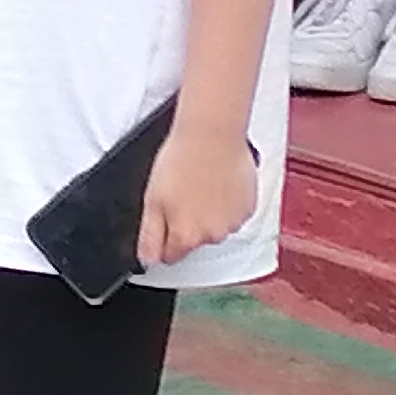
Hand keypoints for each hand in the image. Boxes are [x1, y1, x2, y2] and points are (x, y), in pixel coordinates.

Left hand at [136, 128, 259, 269]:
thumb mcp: (151, 199)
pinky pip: (233, 214)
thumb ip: (149, 236)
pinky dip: (226, 204)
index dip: (163, 239)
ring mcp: (233, 222)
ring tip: (201, 185)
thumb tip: (147, 260)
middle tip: (182, 195)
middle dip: (187, 224)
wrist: (211, 134)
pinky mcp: (248, 207)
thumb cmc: (181, 159)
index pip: (171, 256)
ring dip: (208, 214)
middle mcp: (212, 235)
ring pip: (215, 227)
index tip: (165, 220)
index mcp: (186, 236)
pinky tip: (218, 183)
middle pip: (195, 241)